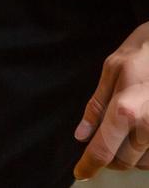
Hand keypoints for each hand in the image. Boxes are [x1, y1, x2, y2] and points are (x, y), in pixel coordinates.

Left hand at [75, 21, 148, 177]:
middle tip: (102, 142)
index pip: (102, 149)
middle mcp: (148, 126)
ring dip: (129, 155)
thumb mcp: (112, 69)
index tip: (81, 173)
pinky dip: (146, 150)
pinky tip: (140, 133)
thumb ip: (97, 104)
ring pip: (143, 161)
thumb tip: (82, 133)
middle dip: (108, 157)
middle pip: (123, 160)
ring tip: (124, 133)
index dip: (89, 165)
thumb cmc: (145, 50)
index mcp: (126, 110)